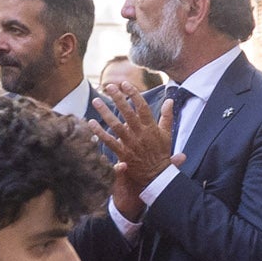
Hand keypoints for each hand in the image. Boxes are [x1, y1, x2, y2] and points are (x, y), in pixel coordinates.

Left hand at [90, 84, 171, 213]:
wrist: (158, 176)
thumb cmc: (162, 153)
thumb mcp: (167, 134)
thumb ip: (167, 116)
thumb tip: (170, 100)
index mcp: (151, 128)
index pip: (142, 107)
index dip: (133, 94)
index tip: (125, 84)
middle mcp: (140, 134)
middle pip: (128, 113)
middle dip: (118, 98)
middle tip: (109, 86)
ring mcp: (131, 144)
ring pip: (116, 125)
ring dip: (105, 112)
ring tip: (97, 100)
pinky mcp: (123, 153)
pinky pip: (109, 141)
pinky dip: (99, 133)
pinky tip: (91, 123)